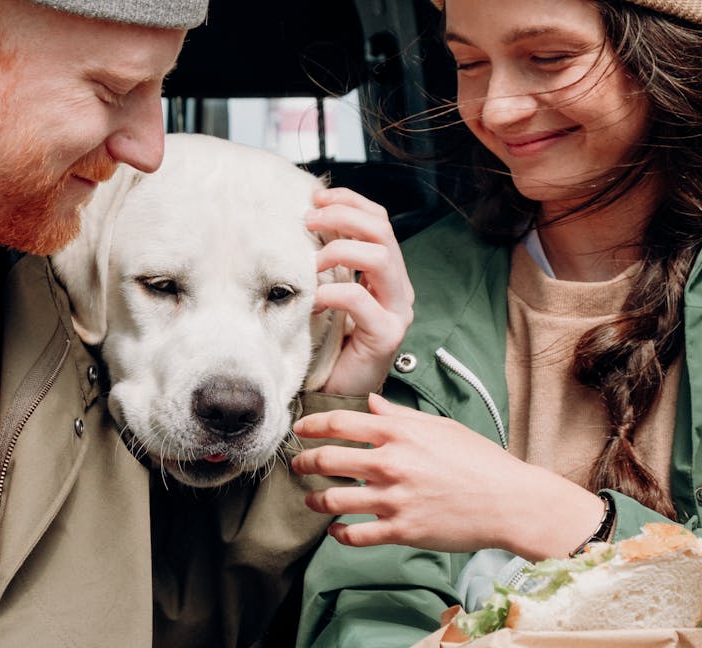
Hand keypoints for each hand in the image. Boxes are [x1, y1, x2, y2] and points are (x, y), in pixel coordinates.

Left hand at [291, 394, 604, 558]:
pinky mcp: (401, 530)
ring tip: (311, 499)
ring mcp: (393, 499)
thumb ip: (400, 415)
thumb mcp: (440, 427)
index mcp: (400, 433)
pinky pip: (355, 535)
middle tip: (297, 464)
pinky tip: (336, 530)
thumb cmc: (480, 462)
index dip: (312, 425)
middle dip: (304, 461)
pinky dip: (339, 534)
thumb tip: (372, 401)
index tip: (299, 429)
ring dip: (314, 499)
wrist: (510, 502)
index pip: (340, 423)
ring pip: (333, 500)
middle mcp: (391, 463)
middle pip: (327, 460)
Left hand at [305, 187, 412, 395]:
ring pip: (380, 258)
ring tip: (311, 263)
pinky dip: (332, 292)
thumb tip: (303, 224)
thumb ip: (327, 264)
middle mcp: (398, 288)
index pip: (379, 221)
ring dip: (340, 250)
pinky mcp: (386, 335)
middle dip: (343, 217)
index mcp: (386, 273)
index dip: (350, 202)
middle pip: (382, 231)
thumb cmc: (329, 346)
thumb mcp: (327, 294)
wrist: (337, 395)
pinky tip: (312, 300)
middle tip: (308, 220)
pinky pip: (360, 300)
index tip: (316, 198)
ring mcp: (397, 311)